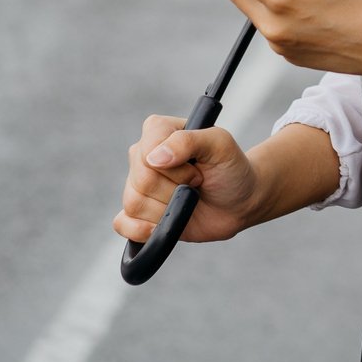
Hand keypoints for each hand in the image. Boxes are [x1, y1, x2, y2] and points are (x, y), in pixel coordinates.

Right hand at [112, 114, 260, 245]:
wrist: (239, 202)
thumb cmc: (230, 169)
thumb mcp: (220, 145)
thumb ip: (189, 141)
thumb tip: (154, 159)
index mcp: (158, 131)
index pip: (147, 151)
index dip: (176, 169)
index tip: (198, 170)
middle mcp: (143, 155)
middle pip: (141, 181)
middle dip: (175, 189)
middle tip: (196, 184)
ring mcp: (138, 185)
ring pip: (134, 203)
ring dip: (167, 209)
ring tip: (185, 200)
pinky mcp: (138, 214)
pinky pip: (122, 224)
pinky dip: (140, 230)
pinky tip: (159, 227)